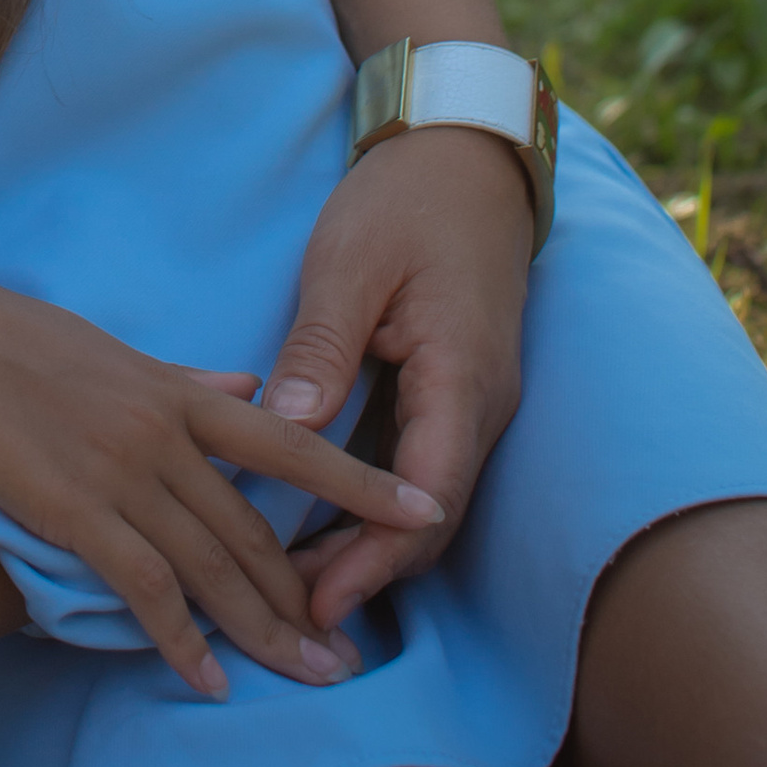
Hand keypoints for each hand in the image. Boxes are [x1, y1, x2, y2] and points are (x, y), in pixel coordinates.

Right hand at [0, 257, 440, 699]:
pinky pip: (144, 588)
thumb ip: (183, 378)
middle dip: (307, 599)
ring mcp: (119, 471)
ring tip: (309, 680)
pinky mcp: (72, 509)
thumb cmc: (6, 337)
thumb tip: (246, 382)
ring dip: (262, 633)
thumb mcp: (109, 349)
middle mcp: (161, 432)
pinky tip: (208, 680)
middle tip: (352, 656)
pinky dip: (181, 640)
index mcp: (175, 389)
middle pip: (253, 530)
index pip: (289, 440)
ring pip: (211, 567)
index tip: (421, 513)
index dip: (358, 483)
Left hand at [258, 126, 532, 631]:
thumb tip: (285, 429)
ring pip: (421, 496)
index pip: (426, 497)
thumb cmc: (406, 200)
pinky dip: (370, 500)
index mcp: (463, 379)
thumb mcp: (351, 264)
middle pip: (427, 515)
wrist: (464, 153)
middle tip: (291, 614)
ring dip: (367, 542)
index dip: (374, 557)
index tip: (317, 599)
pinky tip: (316, 517)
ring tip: (294, 584)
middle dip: (366, 570)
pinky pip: (414, 463)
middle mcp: (480, 404)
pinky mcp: (449, 389)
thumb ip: (323, 347)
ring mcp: (470, 399)